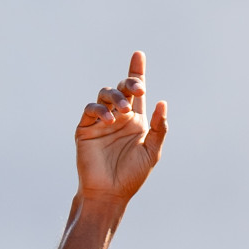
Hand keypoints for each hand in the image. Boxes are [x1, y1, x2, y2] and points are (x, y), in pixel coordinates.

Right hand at [76, 50, 168, 203]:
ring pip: (105, 94)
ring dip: (116, 97)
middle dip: (129, 82)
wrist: (110, 193)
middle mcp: (119, 117)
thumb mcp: (151, 152)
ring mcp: (101, 121)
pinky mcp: (86, 128)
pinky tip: (110, 120)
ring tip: (124, 110)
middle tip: (138, 88)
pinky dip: (100, 110)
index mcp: (136, 120)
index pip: (136, 91)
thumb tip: (162, 103)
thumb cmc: (132, 176)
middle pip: (122, 88)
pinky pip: (91, 109)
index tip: (138, 55)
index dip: (136, 72)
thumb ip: (159, 128)